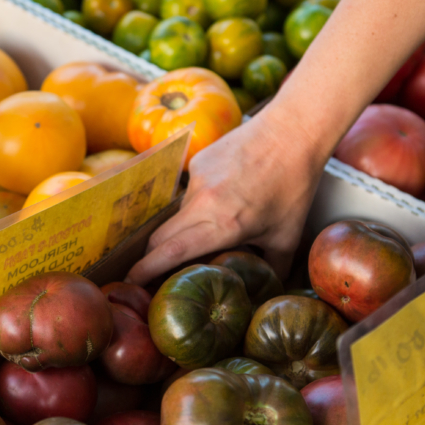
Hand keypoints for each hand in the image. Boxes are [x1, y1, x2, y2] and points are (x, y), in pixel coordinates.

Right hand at [125, 111, 328, 284]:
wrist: (293, 131)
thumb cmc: (293, 187)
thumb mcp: (287, 236)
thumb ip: (273, 268)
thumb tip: (265, 293)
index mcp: (223, 224)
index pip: (170, 252)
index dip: (146, 270)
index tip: (131, 282)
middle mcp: (203, 202)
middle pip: (159, 237)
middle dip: (151, 257)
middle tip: (152, 273)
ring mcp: (197, 179)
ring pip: (176, 215)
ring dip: (183, 230)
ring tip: (211, 228)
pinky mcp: (197, 162)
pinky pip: (189, 192)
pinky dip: (200, 204)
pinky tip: (225, 197)